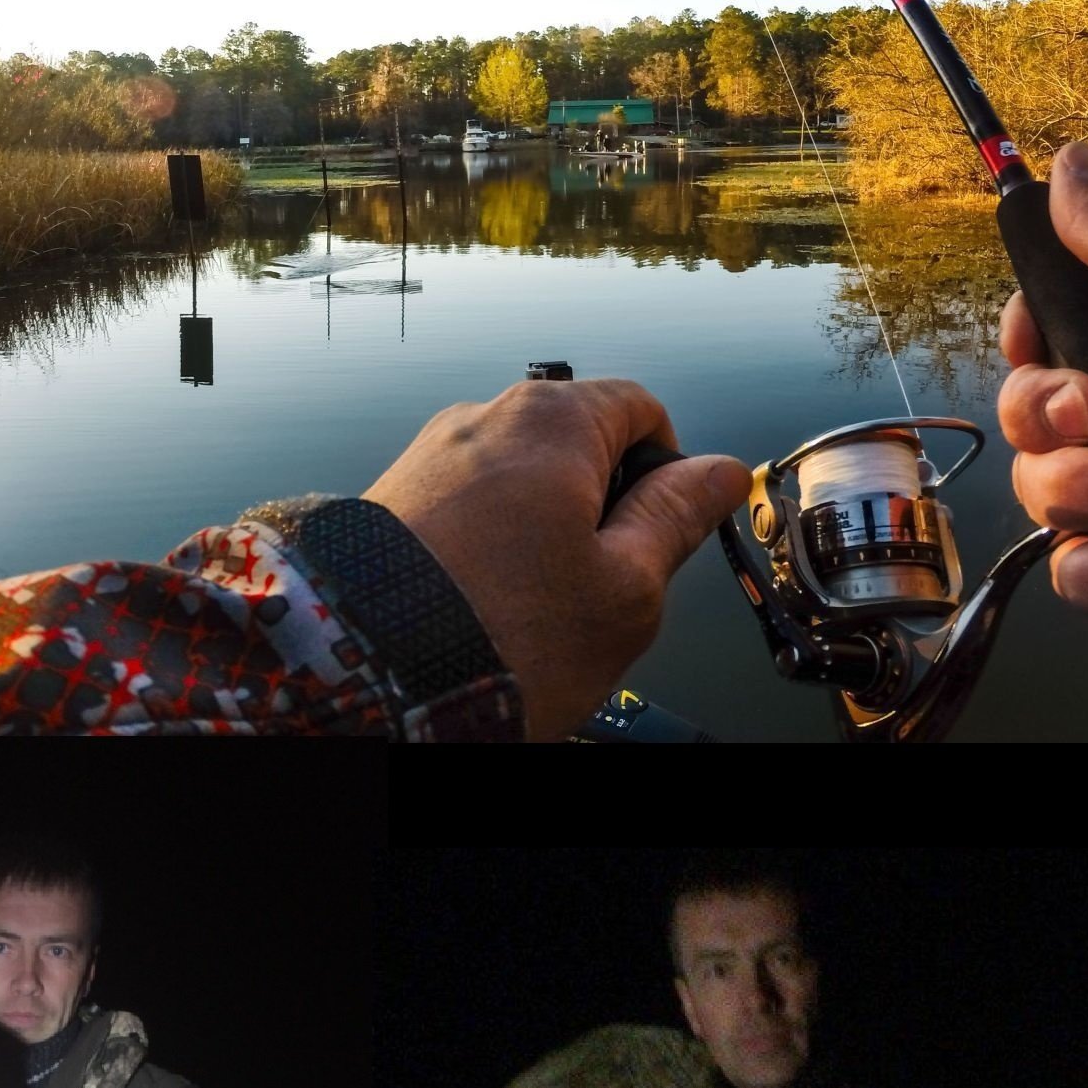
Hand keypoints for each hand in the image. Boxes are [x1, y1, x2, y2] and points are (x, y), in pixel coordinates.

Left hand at [364, 378, 750, 740]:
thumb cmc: (510, 637)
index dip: (668, 468)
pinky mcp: (388, 499)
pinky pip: (465, 509)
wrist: (365, 679)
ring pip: (519, 481)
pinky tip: (482, 606)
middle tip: (598, 588)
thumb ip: (676, 518)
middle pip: (576, 444)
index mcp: (553, 420)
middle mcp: (483, 417)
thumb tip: (721, 472)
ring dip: (542, 533)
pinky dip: (488, 548)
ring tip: (530, 610)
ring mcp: (427, 456)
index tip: (664, 531)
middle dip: (600, 508)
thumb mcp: (625, 588)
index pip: (640, 408)